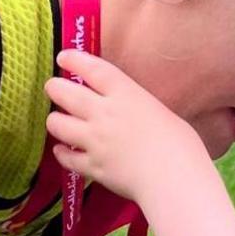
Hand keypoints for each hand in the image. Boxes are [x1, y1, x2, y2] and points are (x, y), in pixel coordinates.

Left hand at [45, 49, 208, 204]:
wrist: (173, 178)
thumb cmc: (181, 145)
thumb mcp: (160, 112)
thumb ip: (138, 108)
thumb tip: (131, 113)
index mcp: (126, 95)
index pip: (92, 69)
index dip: (75, 60)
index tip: (64, 57)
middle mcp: (104, 114)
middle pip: (65, 93)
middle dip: (54, 88)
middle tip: (53, 87)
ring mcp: (95, 141)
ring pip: (58, 124)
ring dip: (55, 121)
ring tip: (58, 121)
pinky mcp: (92, 167)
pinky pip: (66, 158)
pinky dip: (62, 153)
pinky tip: (63, 151)